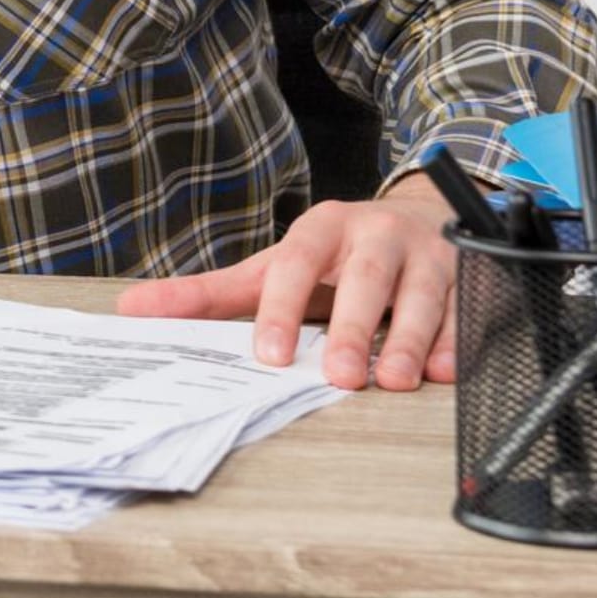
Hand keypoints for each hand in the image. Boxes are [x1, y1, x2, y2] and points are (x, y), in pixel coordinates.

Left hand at [114, 174, 459, 391]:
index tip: (269, 353)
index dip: (282, 306)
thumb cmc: (332, 258)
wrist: (417, 217)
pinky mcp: (464, 279)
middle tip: (339, 375)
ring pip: (420, 294)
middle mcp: (375, 236)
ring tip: (393, 380)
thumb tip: (132, 311)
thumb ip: (210, 294)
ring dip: (407, 337)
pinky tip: (442, 371)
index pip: (296, 262)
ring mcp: (425, 255)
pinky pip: (463, 311)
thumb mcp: (271, 268)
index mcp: (322, 229)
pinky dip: (453, 341)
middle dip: (352, 326)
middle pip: (366, 277)